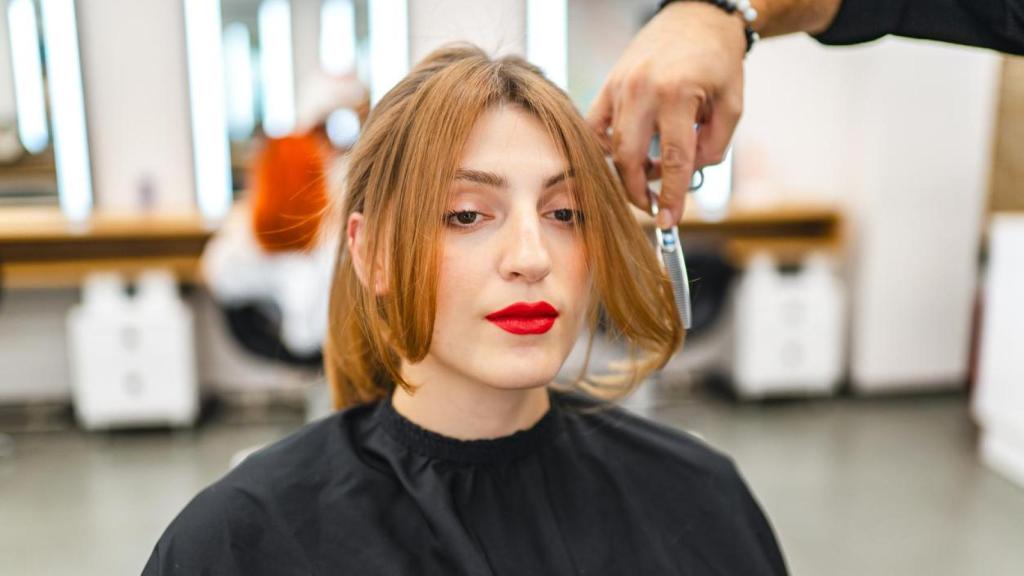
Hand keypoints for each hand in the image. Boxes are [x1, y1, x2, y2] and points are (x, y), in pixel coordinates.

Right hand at [586, 2, 746, 227]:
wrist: (696, 18)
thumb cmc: (717, 62)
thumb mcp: (732, 105)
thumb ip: (713, 147)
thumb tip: (685, 176)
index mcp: (678, 93)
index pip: (672, 159)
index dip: (671, 195)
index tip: (670, 220)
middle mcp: (642, 89)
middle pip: (629, 159)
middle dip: (638, 192)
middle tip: (653, 206)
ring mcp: (620, 86)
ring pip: (610, 146)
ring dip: (625, 171)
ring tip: (646, 177)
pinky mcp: (609, 84)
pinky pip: (595, 127)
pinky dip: (605, 149)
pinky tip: (623, 156)